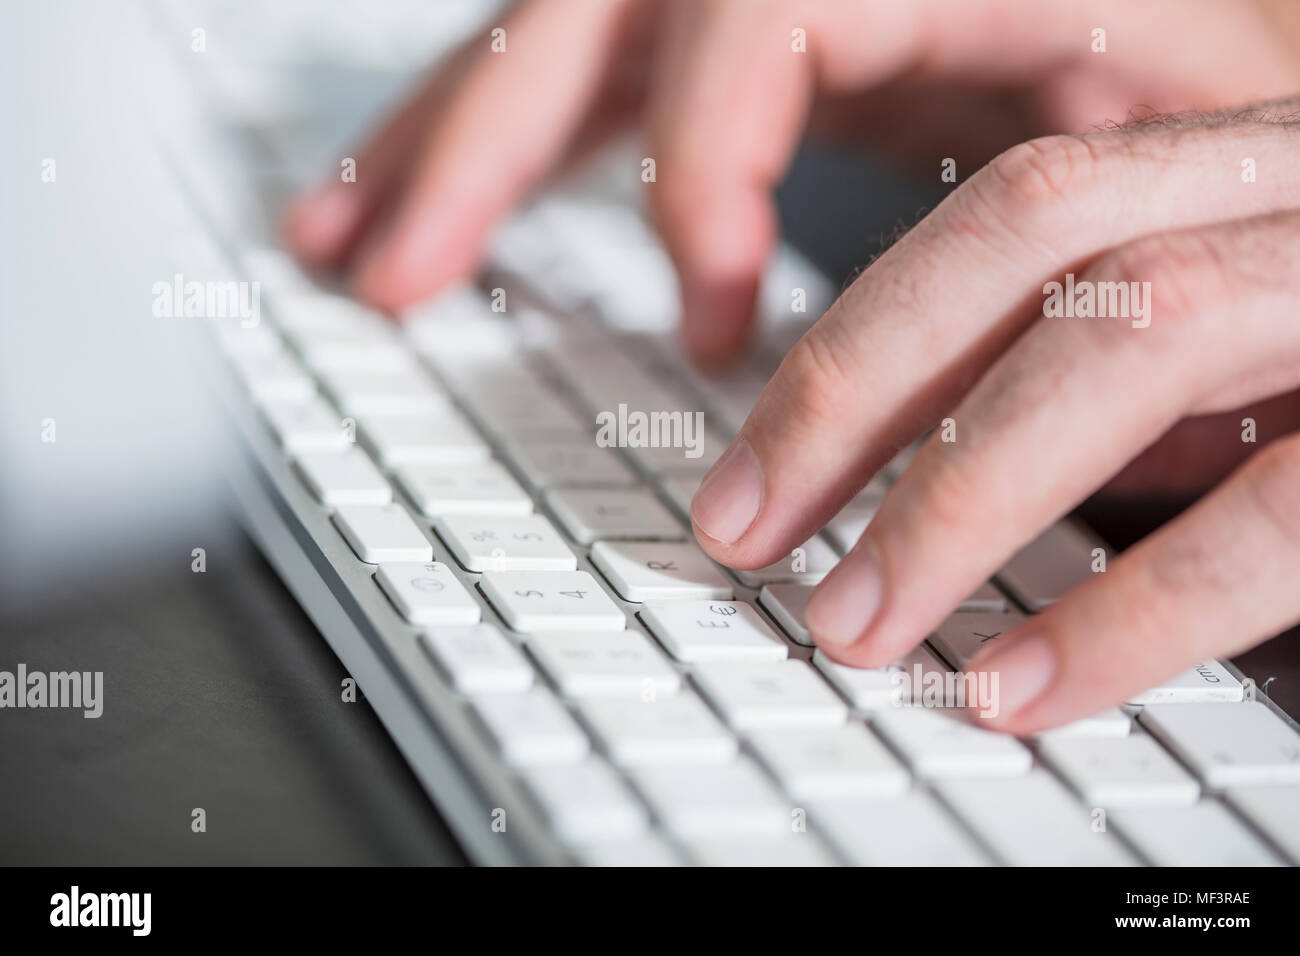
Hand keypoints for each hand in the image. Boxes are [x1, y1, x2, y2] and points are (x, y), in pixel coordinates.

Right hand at [283, 0, 1299, 363]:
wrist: (1240, 99)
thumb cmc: (1237, 134)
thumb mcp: (1178, 173)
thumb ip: (1045, 239)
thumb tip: (895, 362)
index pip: (774, 3)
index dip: (711, 152)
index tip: (717, 320)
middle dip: (486, 138)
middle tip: (389, 270)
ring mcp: (790, 1)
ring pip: (571, 28)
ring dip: (444, 138)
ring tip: (346, 240)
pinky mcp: (755, 49)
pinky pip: (594, 75)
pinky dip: (505, 150)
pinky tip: (433, 206)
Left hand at [689, 106, 1299, 732]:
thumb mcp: (1235, 340)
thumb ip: (1106, 379)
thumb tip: (926, 466)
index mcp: (1235, 164)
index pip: (1002, 217)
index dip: (855, 342)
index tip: (744, 470)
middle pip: (1039, 242)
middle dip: (864, 397)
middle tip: (748, 539)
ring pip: (1146, 339)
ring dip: (968, 495)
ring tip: (858, 623)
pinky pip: (1288, 509)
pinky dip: (1139, 603)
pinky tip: (1024, 681)